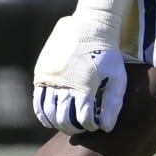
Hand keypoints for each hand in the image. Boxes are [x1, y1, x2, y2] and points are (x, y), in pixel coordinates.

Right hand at [31, 15, 129, 133]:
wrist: (89, 26)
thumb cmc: (107, 54)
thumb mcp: (117, 76)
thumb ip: (113, 102)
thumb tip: (106, 128)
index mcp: (85, 85)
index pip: (83, 118)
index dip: (89, 126)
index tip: (94, 125)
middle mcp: (65, 83)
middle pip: (63, 118)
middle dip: (73, 127)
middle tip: (80, 129)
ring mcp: (50, 78)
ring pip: (48, 111)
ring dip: (57, 122)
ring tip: (67, 125)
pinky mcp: (41, 73)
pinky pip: (38, 100)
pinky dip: (42, 113)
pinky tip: (50, 119)